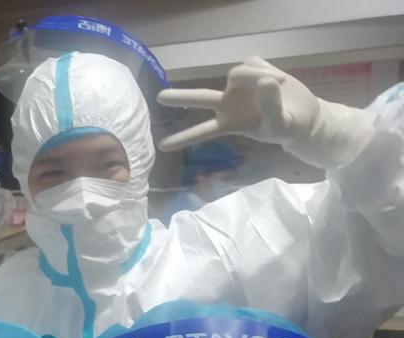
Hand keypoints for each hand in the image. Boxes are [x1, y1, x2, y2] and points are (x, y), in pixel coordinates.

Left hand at [157, 57, 373, 168]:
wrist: (304, 115)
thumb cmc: (288, 127)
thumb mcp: (280, 125)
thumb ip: (271, 106)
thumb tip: (263, 81)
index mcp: (230, 123)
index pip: (203, 131)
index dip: (184, 138)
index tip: (162, 147)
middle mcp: (229, 103)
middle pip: (201, 98)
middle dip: (182, 97)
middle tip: (159, 98)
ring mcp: (239, 85)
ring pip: (237, 73)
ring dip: (256, 76)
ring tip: (281, 84)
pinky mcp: (253, 69)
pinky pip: (255, 63)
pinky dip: (267, 69)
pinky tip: (280, 79)